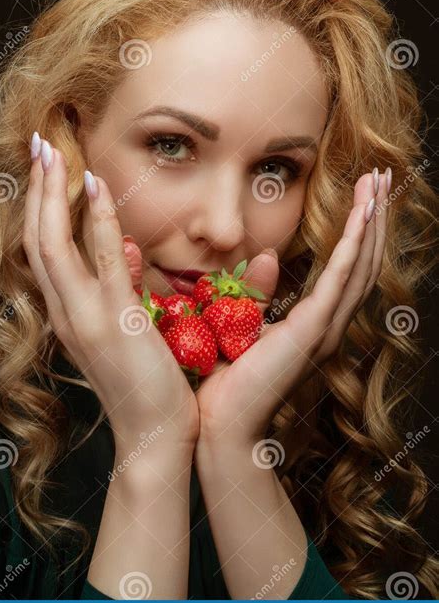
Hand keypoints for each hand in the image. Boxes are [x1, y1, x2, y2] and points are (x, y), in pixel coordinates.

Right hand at [23, 134, 198, 454]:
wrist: (153, 436)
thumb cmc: (144, 385)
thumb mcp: (120, 334)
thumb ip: (114, 294)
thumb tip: (123, 254)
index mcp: (66, 314)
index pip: (43, 250)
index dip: (38, 207)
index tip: (43, 170)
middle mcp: (64, 312)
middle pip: (36, 238)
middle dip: (35, 189)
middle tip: (38, 144)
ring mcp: (84, 316)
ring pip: (52, 242)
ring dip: (50, 193)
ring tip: (50, 150)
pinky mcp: (115, 321)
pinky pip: (102, 259)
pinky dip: (96, 219)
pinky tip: (97, 184)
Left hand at [194, 171, 387, 444]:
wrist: (220, 425)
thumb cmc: (224, 382)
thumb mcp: (240, 324)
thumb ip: (255, 293)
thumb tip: (265, 257)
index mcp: (312, 323)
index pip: (346, 268)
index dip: (359, 231)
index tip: (366, 194)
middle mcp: (326, 325)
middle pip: (361, 261)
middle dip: (373, 217)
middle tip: (383, 176)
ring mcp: (322, 330)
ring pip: (357, 265)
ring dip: (370, 223)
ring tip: (379, 184)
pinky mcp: (310, 331)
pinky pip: (337, 280)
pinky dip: (352, 247)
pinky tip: (363, 216)